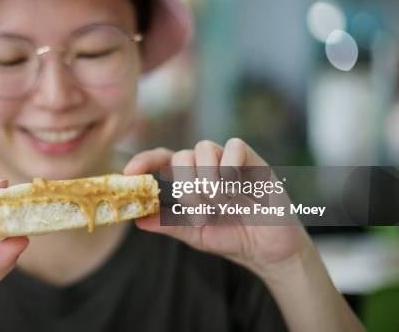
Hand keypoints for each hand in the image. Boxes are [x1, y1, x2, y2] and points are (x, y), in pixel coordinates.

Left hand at [124, 139, 310, 278]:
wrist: (269, 251)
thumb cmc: (232, 238)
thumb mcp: (195, 235)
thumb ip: (169, 224)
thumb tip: (138, 220)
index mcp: (189, 180)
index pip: (162, 160)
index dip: (145, 161)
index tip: (129, 173)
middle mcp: (206, 167)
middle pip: (181, 156)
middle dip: (186, 186)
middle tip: (200, 210)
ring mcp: (228, 162)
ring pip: (205, 149)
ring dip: (207, 180)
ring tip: (220, 204)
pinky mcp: (253, 162)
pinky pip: (234, 147)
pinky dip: (230, 167)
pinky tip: (236, 189)